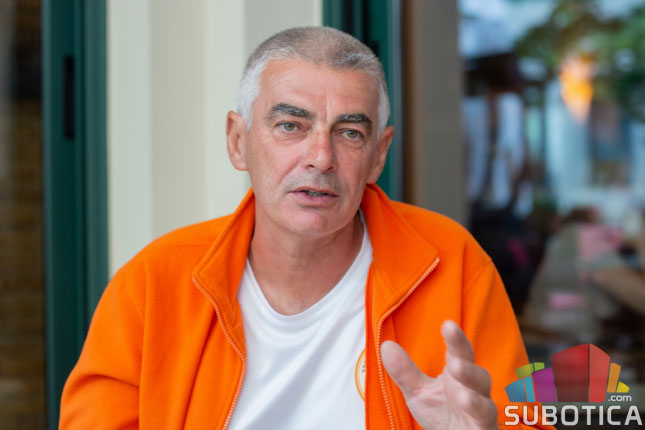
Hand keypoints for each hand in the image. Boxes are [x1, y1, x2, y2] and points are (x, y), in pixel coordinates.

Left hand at [381, 320, 498, 429]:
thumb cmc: (442, 414)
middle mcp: (473, 388)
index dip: (455, 338)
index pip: (458, 352)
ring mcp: (481, 407)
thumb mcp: (418, 392)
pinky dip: (477, 406)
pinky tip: (466, 399)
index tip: (447, 323)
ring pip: (482, 390)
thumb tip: (386, 345)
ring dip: (470, 377)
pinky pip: (484, 416)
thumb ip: (404, 371)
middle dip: (463, 350)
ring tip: (456, 366)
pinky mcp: (484, 427)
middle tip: (451, 333)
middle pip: (473, 367)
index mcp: (458, 374)